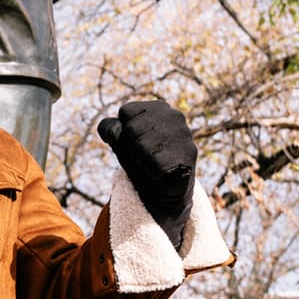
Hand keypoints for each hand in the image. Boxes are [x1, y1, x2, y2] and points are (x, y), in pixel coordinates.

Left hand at [98, 99, 196, 250]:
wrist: (164, 192)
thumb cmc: (141, 160)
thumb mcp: (120, 141)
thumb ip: (109, 128)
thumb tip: (113, 132)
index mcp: (158, 107)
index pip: (125, 112)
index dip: (124, 132)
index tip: (136, 143)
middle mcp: (175, 115)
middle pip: (132, 129)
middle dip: (132, 148)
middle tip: (146, 157)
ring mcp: (185, 135)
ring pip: (142, 147)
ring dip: (142, 162)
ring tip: (153, 164)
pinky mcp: (190, 156)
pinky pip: (156, 165)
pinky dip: (152, 173)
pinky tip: (163, 173)